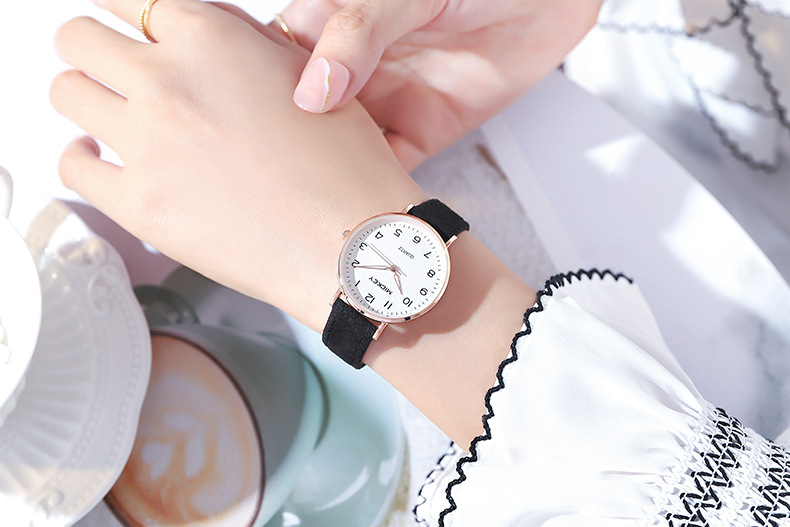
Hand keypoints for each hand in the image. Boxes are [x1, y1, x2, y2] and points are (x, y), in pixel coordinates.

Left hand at [50, 0, 426, 331]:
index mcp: (211, 41)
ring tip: (109, 114)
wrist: (352, 243)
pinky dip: (81, 156)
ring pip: (67, 94)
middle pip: (80, 39)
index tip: (122, 24)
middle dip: (93, 49)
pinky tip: (101, 157)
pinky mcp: (140, 205)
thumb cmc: (346, 168)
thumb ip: (239, 41)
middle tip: (107, 67)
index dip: (125, 10)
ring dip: (86, 97)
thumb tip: (199, 29)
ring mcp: (149, 145)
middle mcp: (170, 84)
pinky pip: (74, 166)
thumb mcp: (303, 75)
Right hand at [280, 0, 602, 168]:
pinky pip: (392, 165)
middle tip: (269, 179)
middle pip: (306, 113)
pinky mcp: (424, 129)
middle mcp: (356, 63)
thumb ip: (359, 30)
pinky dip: (375, 186)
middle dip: (288, 146)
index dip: (257, 92)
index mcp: (334, 19)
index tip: (244, 127)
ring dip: (328, 172)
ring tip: (308, 200)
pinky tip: (360, 199)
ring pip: (343, 145)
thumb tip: (314, 88)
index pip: (278, 60)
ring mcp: (388, 98)